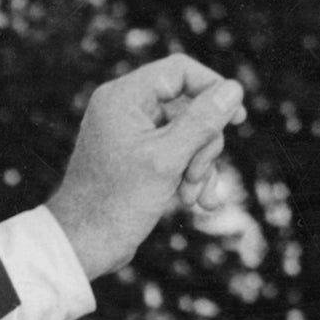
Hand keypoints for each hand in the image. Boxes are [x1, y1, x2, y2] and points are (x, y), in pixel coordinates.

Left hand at [45, 53, 246, 277]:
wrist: (82, 248)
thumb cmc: (117, 203)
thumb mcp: (168, 159)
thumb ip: (203, 121)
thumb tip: (234, 88)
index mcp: (124, 97)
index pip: (180, 71)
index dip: (213, 89)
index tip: (237, 118)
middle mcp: (124, 109)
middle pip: (188, 106)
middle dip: (204, 144)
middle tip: (198, 175)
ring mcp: (130, 135)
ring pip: (186, 134)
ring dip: (199, 166)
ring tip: (195, 197)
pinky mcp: (137, 159)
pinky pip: (174, 154)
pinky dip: (187, 175)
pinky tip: (197, 202)